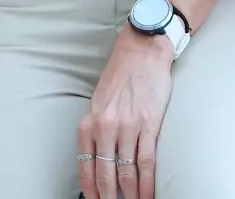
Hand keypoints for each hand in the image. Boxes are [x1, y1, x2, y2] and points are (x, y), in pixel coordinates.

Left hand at [77, 25, 173, 198]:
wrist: (141, 51)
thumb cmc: (120, 76)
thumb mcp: (97, 102)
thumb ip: (95, 130)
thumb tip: (97, 161)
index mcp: (88, 123)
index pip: (86, 167)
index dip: (91, 191)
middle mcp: (104, 127)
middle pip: (105, 175)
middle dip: (109, 198)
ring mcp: (127, 126)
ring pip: (127, 172)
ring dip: (130, 196)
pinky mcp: (148, 124)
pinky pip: (146, 161)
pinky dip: (147, 183)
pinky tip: (148, 194)